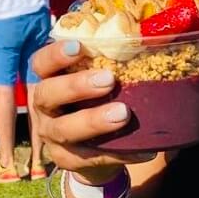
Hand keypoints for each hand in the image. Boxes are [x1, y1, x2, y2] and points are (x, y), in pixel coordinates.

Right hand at [30, 41, 152, 182]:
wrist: (96, 151)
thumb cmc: (98, 102)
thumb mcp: (99, 82)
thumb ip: (112, 63)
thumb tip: (157, 37)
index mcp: (50, 81)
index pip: (41, 64)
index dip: (55, 54)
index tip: (78, 47)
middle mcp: (45, 108)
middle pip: (47, 94)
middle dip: (75, 86)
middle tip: (108, 79)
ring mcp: (53, 136)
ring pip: (64, 129)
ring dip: (92, 120)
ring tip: (123, 114)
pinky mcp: (67, 160)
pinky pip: (91, 158)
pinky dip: (119, 153)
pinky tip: (144, 150)